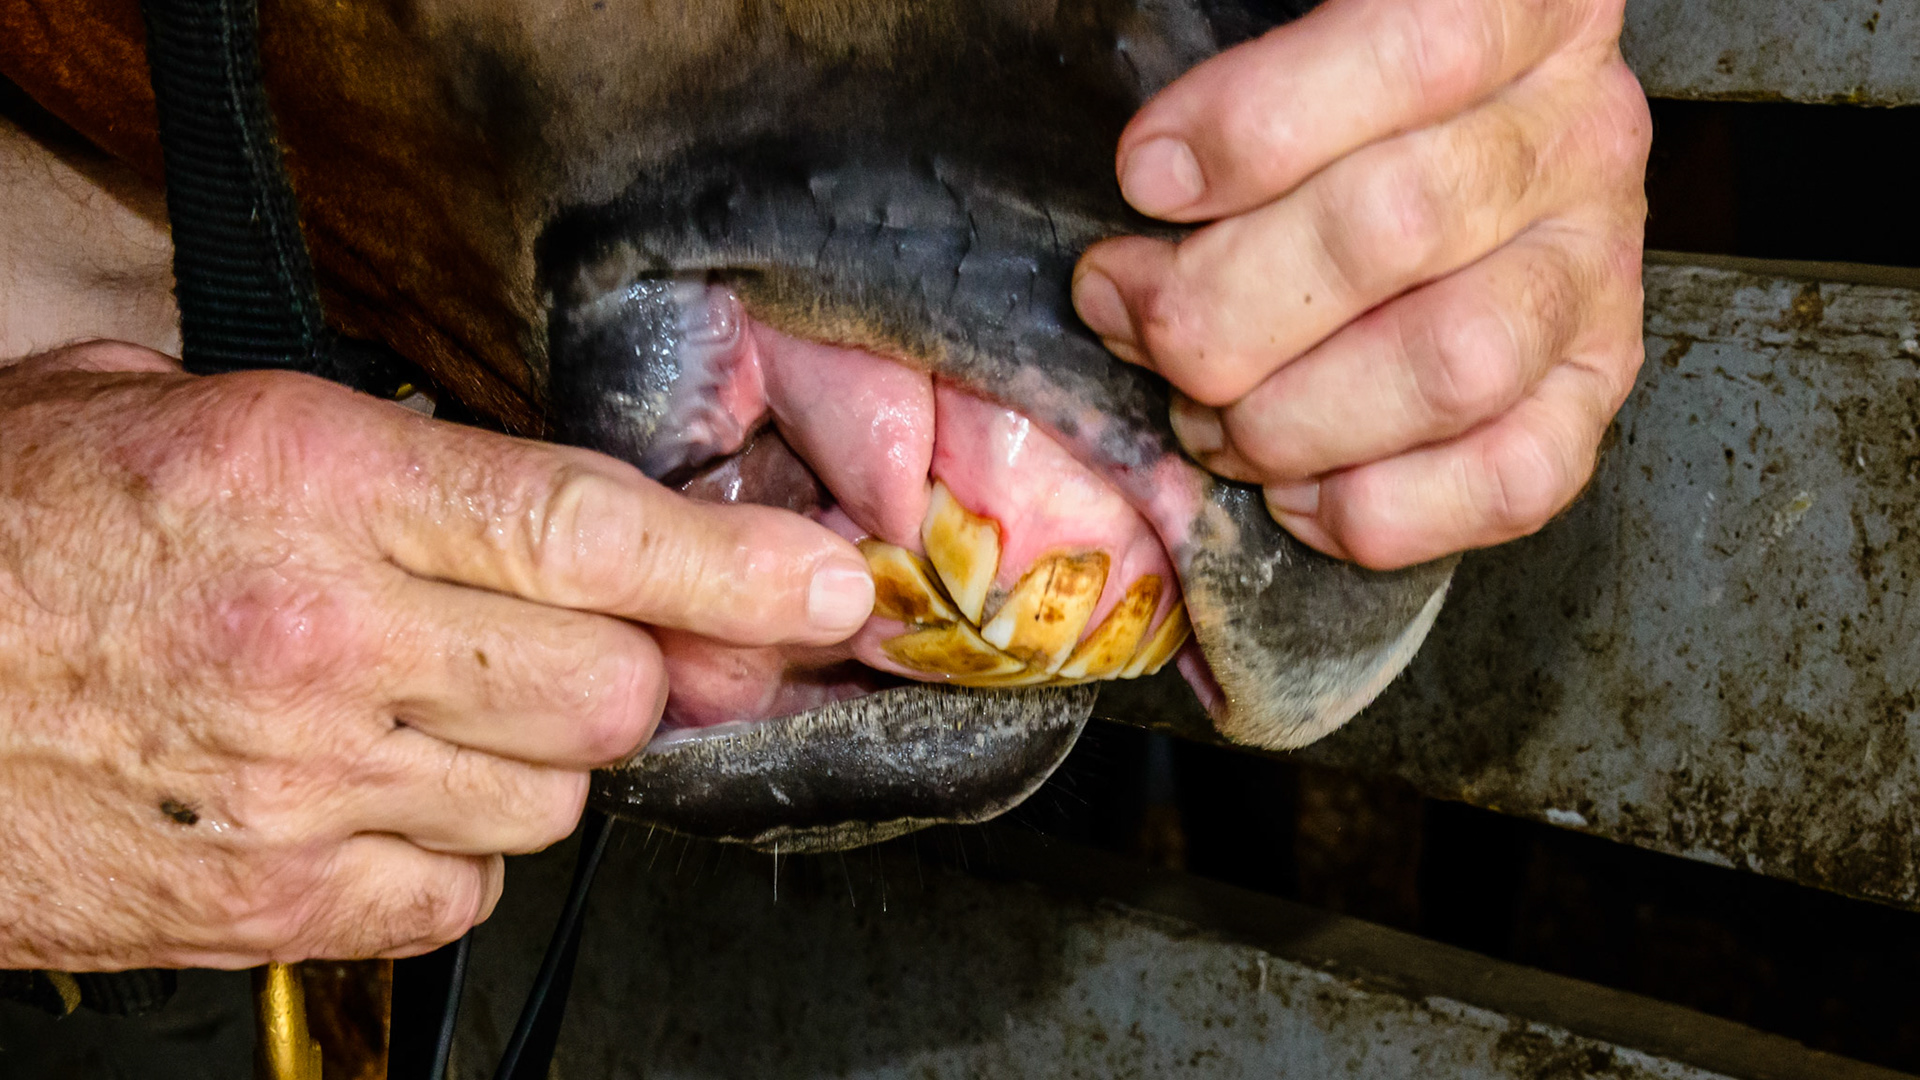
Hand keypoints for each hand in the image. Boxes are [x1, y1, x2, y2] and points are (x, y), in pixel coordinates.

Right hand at [0, 341, 873, 969]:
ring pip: (554, 794)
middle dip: (643, 666)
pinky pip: (465, 885)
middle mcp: (327, 639)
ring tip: (437, 703)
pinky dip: (461, 842)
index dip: (740, 563)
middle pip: (612, 685)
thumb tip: (555, 507)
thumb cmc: (8, 532)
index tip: (828, 580)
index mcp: (315, 482)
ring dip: (539, 751)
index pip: (594, 530)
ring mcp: (304, 786)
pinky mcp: (276, 900)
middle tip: (608, 639)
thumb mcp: (174, 404)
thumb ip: (383, 446)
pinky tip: (386, 788)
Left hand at [1073, 0, 1649, 567]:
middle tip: (1130, 311)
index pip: (1413, 51)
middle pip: (1398, 227)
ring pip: (1453, 366)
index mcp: (1527, 7)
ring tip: (1202, 415)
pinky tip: (1294, 489)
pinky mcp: (1593, 390)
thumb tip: (1153, 175)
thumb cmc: (1345, 98)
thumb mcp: (1296, 30)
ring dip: (1289, 417)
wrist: (1456, 148)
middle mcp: (1579, 137)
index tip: (1144, 178)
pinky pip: (1515, 478)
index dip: (1257, 127)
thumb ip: (1246, 87)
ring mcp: (1597, 273)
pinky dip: (1383, 509)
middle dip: (1221, 301)